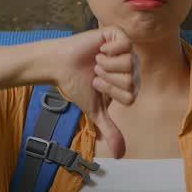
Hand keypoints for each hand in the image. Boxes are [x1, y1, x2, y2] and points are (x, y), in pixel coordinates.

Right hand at [50, 25, 138, 158]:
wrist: (60, 65)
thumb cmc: (77, 85)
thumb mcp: (95, 110)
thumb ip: (110, 129)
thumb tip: (120, 156)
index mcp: (128, 84)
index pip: (131, 96)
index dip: (110, 92)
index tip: (97, 85)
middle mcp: (130, 67)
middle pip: (130, 80)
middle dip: (107, 79)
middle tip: (95, 72)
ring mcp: (125, 50)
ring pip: (129, 63)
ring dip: (106, 65)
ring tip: (96, 61)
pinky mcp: (117, 35)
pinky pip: (125, 44)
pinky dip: (108, 50)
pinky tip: (100, 49)